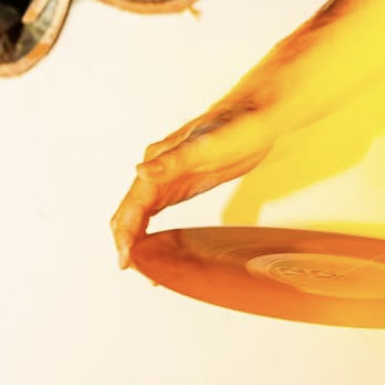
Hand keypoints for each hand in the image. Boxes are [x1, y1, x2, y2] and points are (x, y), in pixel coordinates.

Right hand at [110, 96, 275, 268]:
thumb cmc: (237, 124)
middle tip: (135, 270)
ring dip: (136, 240)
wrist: (259, 113)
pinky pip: (156, 211)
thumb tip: (139, 172)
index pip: (132, 205)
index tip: (126, 260)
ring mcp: (169, 177)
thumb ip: (172, 161)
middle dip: (127, 242)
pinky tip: (156, 248)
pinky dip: (150, 232)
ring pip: (140, 214)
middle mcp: (158, 169)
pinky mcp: (183, 183)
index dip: (125, 234)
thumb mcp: (207, 146)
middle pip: (130, 212)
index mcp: (158, 161)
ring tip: (143, 269)